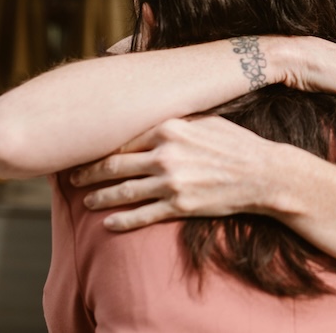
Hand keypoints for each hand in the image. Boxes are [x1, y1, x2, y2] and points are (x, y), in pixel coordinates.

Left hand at [70, 116, 278, 230]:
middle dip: (89, 172)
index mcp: (170, 127)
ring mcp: (171, 182)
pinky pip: (142, 216)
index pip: (123, 137)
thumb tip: (151, 112)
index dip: (99, 145)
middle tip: (72, 177)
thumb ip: (175, 118)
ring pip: (123, 191)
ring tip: (86, 201)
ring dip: (100, 197)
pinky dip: (121, 221)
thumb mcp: (205, 119)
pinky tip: (109, 224)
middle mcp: (166, 154)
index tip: (84, 149)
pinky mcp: (179, 206)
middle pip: (114, 164)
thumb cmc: (235, 143)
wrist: (263, 174)